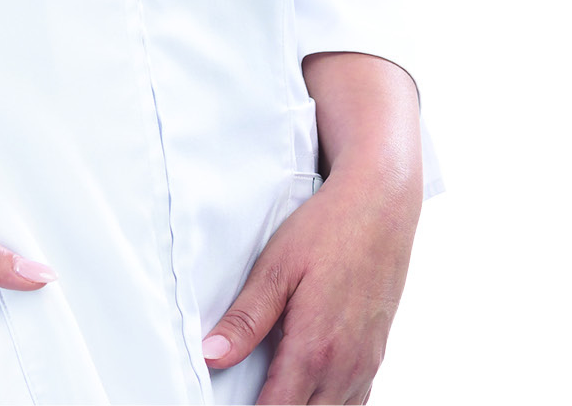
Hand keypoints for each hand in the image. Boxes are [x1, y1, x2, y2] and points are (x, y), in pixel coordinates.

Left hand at [200, 162, 420, 403]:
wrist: (380, 206)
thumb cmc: (328, 230)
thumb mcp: (276, 267)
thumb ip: (245, 319)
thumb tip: (212, 356)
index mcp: (315, 350)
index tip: (230, 401)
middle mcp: (345, 368)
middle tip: (247, 392)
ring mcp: (365, 365)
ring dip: (302, 405)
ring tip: (274, 386)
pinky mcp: (376, 356)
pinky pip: (354, 402)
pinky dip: (329, 402)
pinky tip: (308, 387)